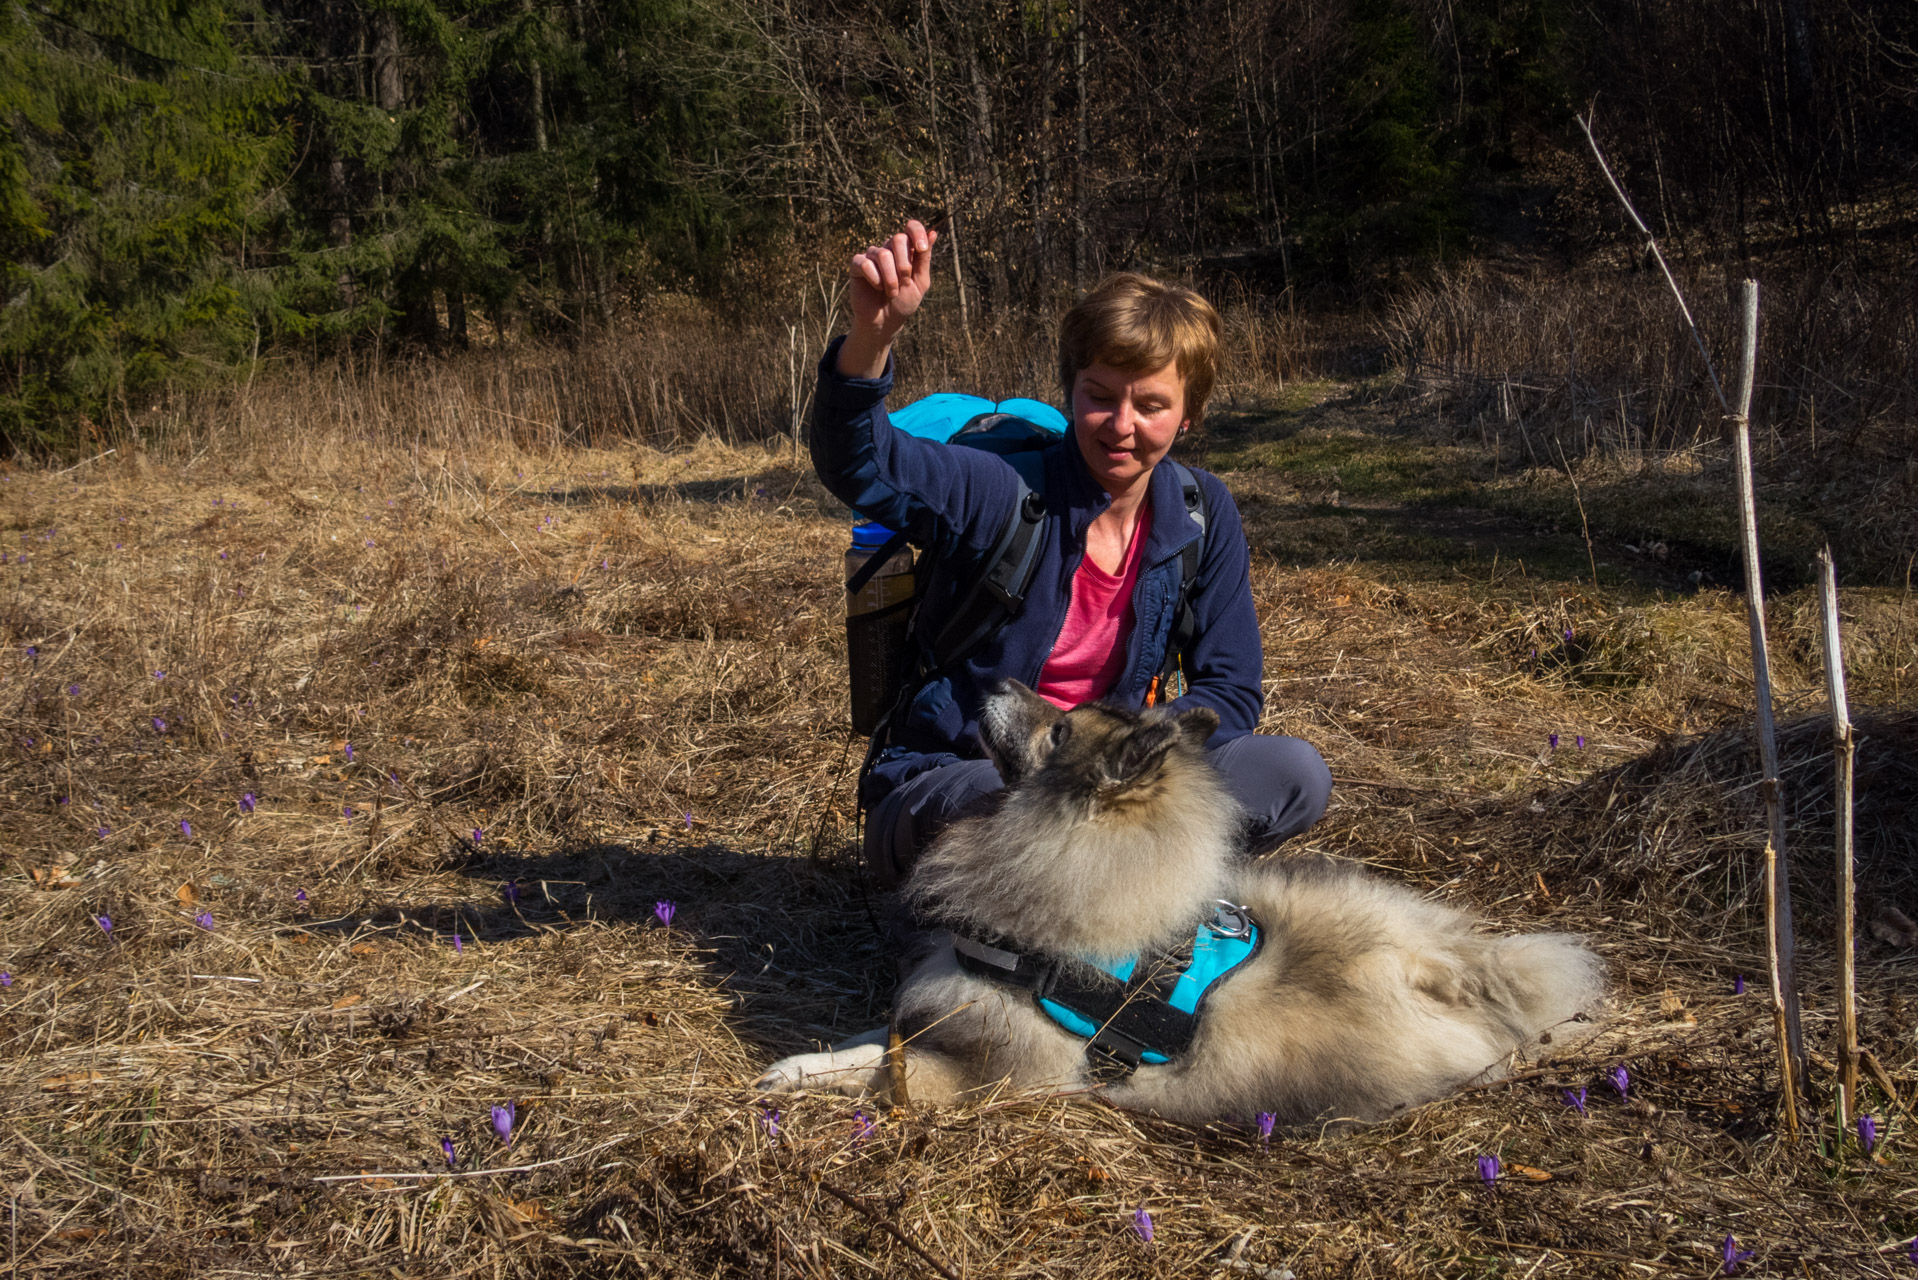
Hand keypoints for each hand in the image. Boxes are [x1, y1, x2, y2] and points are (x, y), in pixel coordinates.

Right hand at [837, 219, 937, 378]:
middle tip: (905, 281)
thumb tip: (933, 232)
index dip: (917, 232)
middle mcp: (889, 249)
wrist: (886, 322)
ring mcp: (872, 256)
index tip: (922, 248)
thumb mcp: (920, 282)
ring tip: (891, 292)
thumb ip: (925, 259)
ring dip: (890, 279)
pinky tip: (876, 288)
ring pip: (882, 254)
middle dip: (904, 264)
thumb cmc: (904, 302)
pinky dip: (875, 279)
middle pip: (898, 239)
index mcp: (907, 250)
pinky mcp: (857, 265)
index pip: (911, 227)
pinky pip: (866, 264)